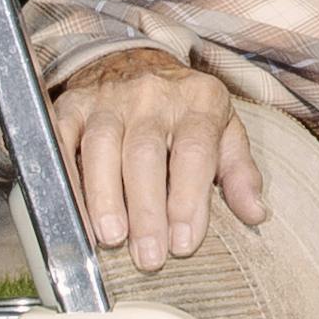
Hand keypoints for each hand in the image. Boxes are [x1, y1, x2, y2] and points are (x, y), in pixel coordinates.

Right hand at [51, 50, 268, 263]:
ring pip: (102, 145)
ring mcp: (108, 98)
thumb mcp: (224, 131)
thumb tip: (256, 213)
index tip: (185, 243)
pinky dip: (64, 177)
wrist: (135, 62)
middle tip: (149, 256)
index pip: (194, 151)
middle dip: (147, 209)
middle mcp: (152, 95)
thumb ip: (239, 172)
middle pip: (146, 152)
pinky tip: (71, 212)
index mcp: (198, 101)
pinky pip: (62, 139)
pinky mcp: (72, 105)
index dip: (189, 199)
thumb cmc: (185, 110)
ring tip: (111, 238)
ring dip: (104, 196)